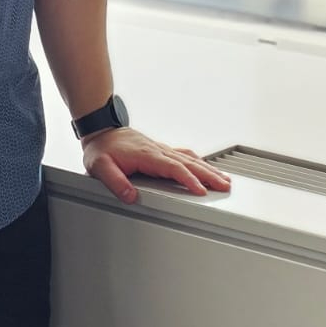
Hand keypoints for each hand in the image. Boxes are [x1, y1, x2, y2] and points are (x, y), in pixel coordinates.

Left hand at [81, 126, 231, 204]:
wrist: (100, 129)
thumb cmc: (101, 149)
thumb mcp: (101, 167)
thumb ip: (115, 182)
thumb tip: (131, 197)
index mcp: (146, 154)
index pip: (173, 167)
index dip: (188, 179)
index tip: (202, 190)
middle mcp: (157, 150)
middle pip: (188, 162)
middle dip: (208, 174)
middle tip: (225, 185)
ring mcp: (160, 149)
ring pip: (189, 158)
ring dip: (208, 168)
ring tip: (224, 179)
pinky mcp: (159, 150)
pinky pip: (183, 155)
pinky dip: (198, 161)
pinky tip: (205, 167)